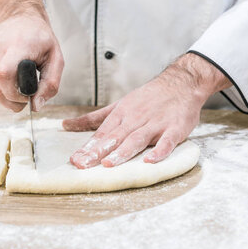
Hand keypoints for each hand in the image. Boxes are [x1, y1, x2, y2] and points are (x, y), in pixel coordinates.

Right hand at [0, 0, 63, 111]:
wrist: (22, 17)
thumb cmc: (41, 39)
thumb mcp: (56, 58)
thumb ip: (50, 84)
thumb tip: (36, 106)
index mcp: (18, 45)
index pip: (4, 75)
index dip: (15, 94)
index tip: (28, 96)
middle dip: (11, 102)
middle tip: (24, 101)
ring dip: (4, 97)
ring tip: (17, 90)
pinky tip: (9, 77)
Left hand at [62, 54, 230, 167]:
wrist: (181, 83)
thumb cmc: (149, 97)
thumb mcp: (118, 105)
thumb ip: (93, 118)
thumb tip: (66, 125)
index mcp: (121, 114)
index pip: (101, 133)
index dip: (88, 147)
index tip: (75, 160)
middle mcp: (136, 118)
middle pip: (115, 137)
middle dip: (98, 151)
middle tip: (84, 164)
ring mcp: (155, 124)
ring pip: (137, 139)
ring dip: (122, 152)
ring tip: (109, 164)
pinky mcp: (174, 128)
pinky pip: (166, 142)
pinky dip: (159, 152)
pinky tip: (150, 161)